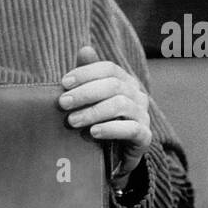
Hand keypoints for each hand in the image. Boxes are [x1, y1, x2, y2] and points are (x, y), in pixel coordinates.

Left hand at [59, 46, 152, 184]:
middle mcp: (137, 95)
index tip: (63, 82)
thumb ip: (88, 76)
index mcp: (126, 81)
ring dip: (93, 112)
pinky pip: (131, 129)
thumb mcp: (90, 100)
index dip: (86, 73)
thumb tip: (85, 49)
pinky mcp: (145, 137)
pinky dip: (111, 129)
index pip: (109, 68)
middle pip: (114, 85)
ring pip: (121, 106)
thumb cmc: (99, 122)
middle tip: (63, 103)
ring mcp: (143, 115)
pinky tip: (93, 132)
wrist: (113, 158)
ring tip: (72, 121)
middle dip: (86, 93)